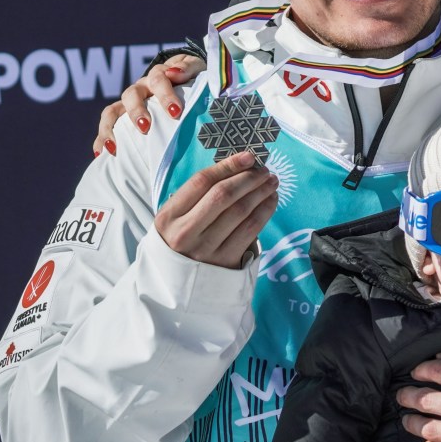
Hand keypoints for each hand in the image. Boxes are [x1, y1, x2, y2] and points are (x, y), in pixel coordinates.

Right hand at [93, 54, 205, 155]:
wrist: (183, 78)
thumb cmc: (190, 77)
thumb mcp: (194, 68)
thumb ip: (187, 67)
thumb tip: (174, 73)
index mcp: (158, 75)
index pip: (158, 80)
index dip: (165, 95)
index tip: (175, 111)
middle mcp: (140, 88)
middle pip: (131, 96)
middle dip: (136, 112)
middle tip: (146, 127)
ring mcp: (128, 103)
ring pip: (112, 111)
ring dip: (110, 128)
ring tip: (114, 146)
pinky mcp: (121, 117)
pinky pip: (107, 127)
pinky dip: (101, 139)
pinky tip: (101, 154)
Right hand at [154, 151, 277, 267]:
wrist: (175, 285)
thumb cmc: (180, 241)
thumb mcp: (176, 219)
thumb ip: (198, 196)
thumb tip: (238, 168)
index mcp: (169, 216)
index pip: (201, 182)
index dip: (228, 166)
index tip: (248, 156)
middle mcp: (185, 233)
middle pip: (223, 195)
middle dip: (248, 178)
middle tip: (264, 170)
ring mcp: (205, 249)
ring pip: (240, 211)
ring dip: (261, 192)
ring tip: (271, 182)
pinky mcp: (225, 261)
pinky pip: (251, 230)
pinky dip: (265, 211)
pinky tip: (271, 201)